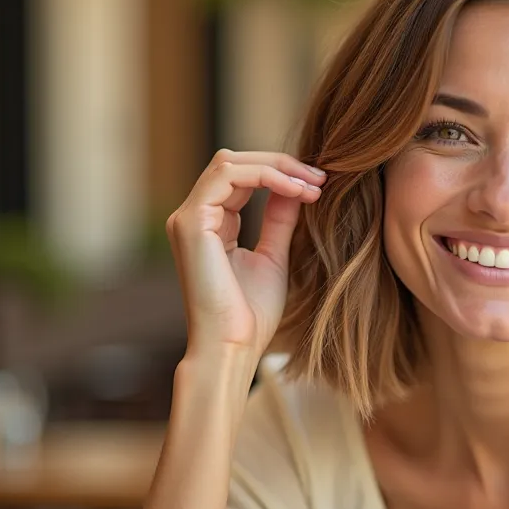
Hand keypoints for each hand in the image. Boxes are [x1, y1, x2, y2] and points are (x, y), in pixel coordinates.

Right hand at [166, 150, 324, 355]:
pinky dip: (266, 176)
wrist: (233, 346)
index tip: (320, 184)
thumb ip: (279, 219)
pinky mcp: (191, 222)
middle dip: (281, 164)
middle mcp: (192, 216)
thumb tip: (296, 186)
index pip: (241, 176)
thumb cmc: (251, 313)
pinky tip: (297, 191)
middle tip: (321, 178)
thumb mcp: (273, 256)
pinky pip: (228, 176)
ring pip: (229, 162)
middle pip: (234, 162)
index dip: (281, 172)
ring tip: (312, 184)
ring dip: (276, 167)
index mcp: (209, 223)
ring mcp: (187, 218)